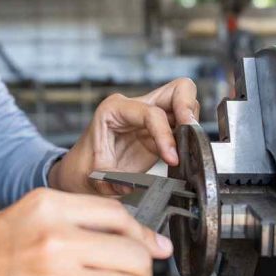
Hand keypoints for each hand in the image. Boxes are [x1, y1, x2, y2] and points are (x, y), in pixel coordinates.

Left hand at [49, 77, 200, 195]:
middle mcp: (135, 107)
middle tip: (193, 133)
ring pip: (185, 102)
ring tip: (190, 146)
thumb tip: (129, 185)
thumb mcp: (93, 178)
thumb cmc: (84, 169)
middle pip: (177, 90)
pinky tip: (186, 152)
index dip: (165, 134)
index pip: (151, 113)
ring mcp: (149, 117)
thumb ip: (110, 181)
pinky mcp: (160, 131)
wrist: (82, 175)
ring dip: (192, 122)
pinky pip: (184, 124)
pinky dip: (190, 135)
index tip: (172, 157)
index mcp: (115, 109)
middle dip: (189, 108)